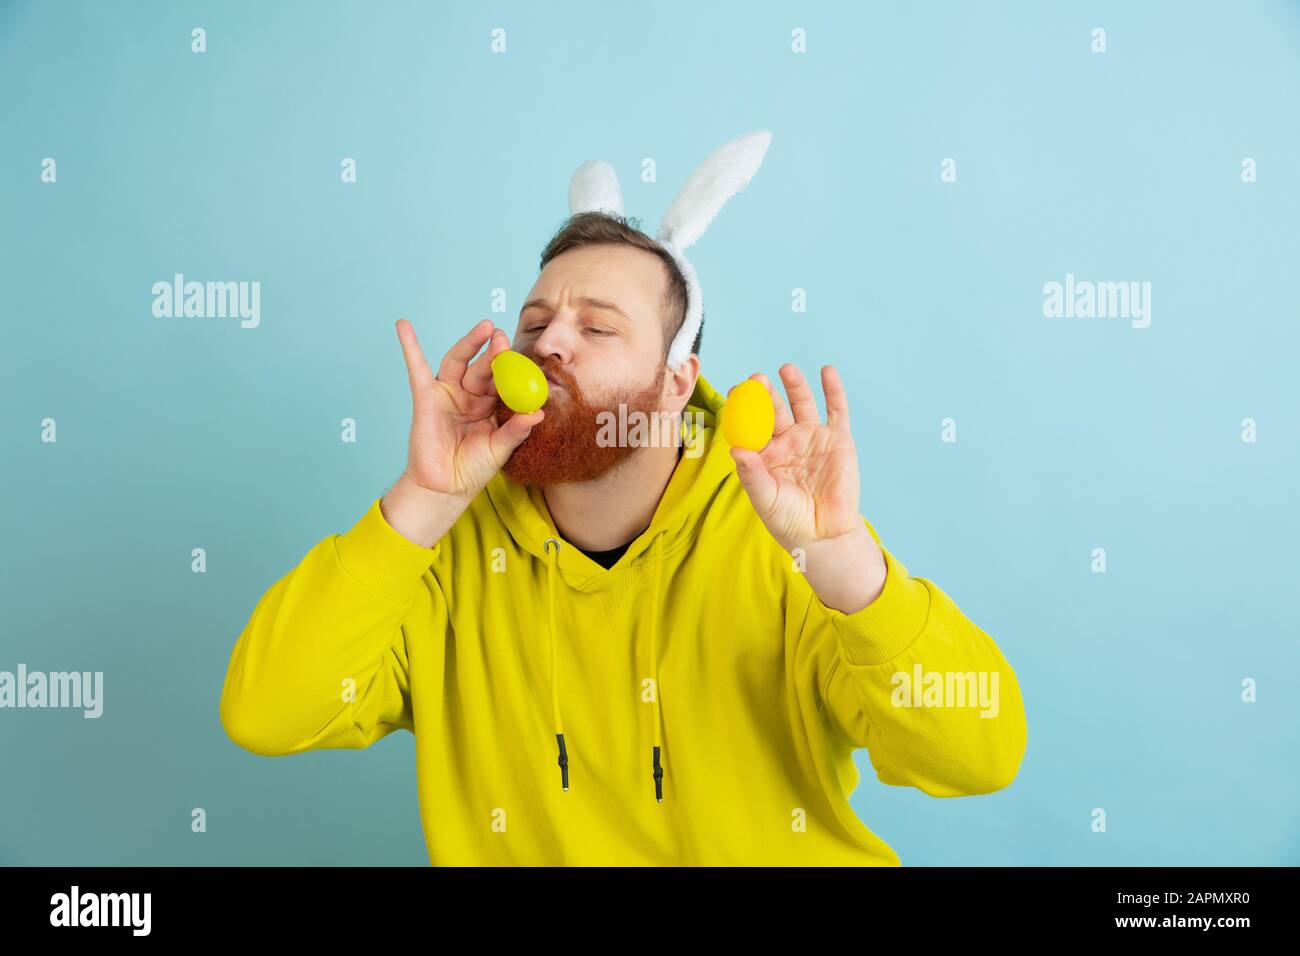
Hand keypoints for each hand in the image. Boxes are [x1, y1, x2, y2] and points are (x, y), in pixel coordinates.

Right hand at [396, 317, 542, 501]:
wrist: (445, 487)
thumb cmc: (474, 469)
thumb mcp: (499, 449)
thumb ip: (516, 430)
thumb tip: (538, 413)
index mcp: (492, 405)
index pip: (503, 381)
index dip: (512, 368)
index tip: (523, 356)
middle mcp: (471, 395)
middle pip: (483, 367)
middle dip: (494, 352)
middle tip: (504, 337)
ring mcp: (448, 394)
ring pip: (459, 361)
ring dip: (470, 342)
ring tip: (485, 327)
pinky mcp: (426, 397)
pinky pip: (416, 368)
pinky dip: (410, 345)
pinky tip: (404, 326)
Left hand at [729, 364, 885, 612]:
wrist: (824, 534)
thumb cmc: (789, 520)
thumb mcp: (765, 498)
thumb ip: (751, 473)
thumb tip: (736, 448)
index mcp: (765, 453)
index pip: (751, 424)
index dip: (743, 407)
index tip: (735, 391)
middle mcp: (788, 441)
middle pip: (774, 409)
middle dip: (766, 393)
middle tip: (757, 378)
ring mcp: (813, 438)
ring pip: (802, 404)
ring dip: (795, 385)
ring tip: (785, 369)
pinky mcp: (838, 441)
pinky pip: (837, 411)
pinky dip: (833, 390)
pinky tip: (826, 371)